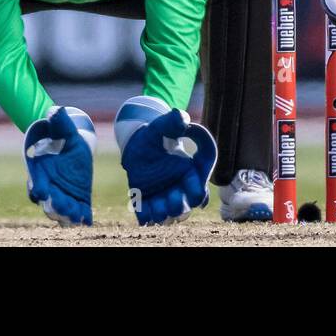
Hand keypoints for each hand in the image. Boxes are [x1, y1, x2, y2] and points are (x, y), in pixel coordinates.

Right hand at [24, 106, 95, 225]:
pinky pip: (79, 211)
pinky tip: (88, 219)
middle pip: (48, 202)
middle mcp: (49, 187)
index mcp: (41, 172)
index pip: (35, 185)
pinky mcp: (78, 200)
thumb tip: (55, 110)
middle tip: (60, 206)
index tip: (41, 191)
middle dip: (54, 206)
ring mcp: (63, 195)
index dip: (38, 189)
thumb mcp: (66, 130)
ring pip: (62, 210)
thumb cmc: (66, 138)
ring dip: (67, 214)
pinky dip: (83, 217)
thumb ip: (60, 123)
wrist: (76, 147)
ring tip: (75, 216)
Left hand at [115, 97, 216, 225]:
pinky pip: (147, 217)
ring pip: (167, 216)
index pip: (199, 191)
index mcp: (189, 173)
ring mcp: (162, 197)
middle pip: (185, 209)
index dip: (197, 194)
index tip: (192, 188)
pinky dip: (145, 215)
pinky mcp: (146, 201)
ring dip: (163, 215)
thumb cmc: (155, 134)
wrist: (137, 143)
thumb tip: (183, 118)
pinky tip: (140, 204)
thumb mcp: (163, 125)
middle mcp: (178, 188)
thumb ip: (174, 121)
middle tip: (171, 196)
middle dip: (179, 207)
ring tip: (156, 204)